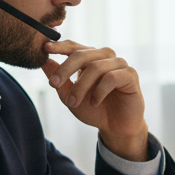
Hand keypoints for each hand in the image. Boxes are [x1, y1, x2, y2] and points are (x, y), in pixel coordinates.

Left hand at [42, 41, 147, 159]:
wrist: (115, 128)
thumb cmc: (94, 110)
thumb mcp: (70, 97)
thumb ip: (60, 81)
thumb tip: (44, 62)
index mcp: (90, 59)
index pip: (74, 47)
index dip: (60, 46)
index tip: (45, 48)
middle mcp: (105, 57)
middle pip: (82, 54)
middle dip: (65, 69)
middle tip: (54, 83)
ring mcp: (119, 64)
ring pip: (95, 67)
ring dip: (81, 86)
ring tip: (73, 103)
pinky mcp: (130, 75)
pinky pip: (111, 77)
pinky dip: (99, 91)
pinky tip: (94, 102)